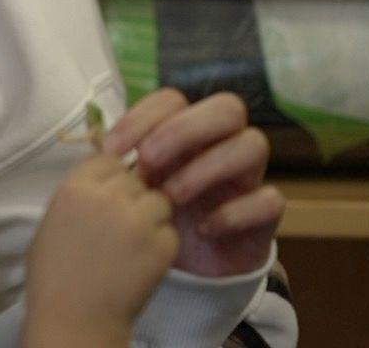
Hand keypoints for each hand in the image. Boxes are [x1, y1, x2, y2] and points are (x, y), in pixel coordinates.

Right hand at [24, 151, 177, 344]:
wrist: (75, 318)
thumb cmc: (53, 274)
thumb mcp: (52, 220)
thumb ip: (78, 195)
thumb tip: (101, 181)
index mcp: (75, 187)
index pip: (108, 158)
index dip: (112, 174)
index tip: (110, 192)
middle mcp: (108, 196)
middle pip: (137, 178)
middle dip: (133, 195)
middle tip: (123, 222)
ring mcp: (139, 220)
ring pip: (159, 200)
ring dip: (152, 216)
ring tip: (136, 241)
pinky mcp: (163, 245)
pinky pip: (170, 231)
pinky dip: (161, 244)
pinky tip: (143, 261)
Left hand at [104, 89, 285, 277]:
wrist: (182, 268)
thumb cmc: (154, 215)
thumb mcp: (132, 189)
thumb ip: (120, 165)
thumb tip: (97, 150)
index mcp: (185, 131)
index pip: (173, 99)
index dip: (143, 116)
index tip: (111, 149)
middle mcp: (222, 144)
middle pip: (227, 107)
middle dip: (183, 130)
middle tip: (148, 163)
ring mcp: (248, 176)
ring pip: (253, 144)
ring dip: (208, 167)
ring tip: (171, 198)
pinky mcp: (266, 214)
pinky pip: (271, 199)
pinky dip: (235, 212)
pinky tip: (204, 229)